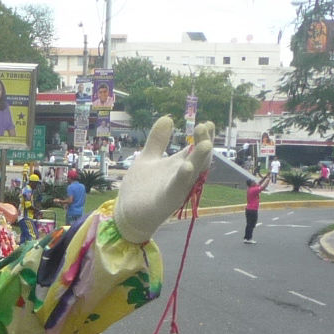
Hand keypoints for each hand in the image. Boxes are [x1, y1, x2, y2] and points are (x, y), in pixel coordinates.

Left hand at [114, 117, 213, 243]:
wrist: (127, 215)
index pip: (196, 149)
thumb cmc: (140, 188)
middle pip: (200, 159)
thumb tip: (167, 118)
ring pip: (193, 172)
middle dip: (204, 142)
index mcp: (178, 165)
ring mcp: (176, 188)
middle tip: (205, 126)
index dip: (203, 136)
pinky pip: (177, 188)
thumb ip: (158, 140)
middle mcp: (181, 176)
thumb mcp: (148, 158)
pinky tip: (185, 166)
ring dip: (199, 158)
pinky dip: (182, 177)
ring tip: (205, 144)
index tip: (207, 123)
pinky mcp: (167, 200)